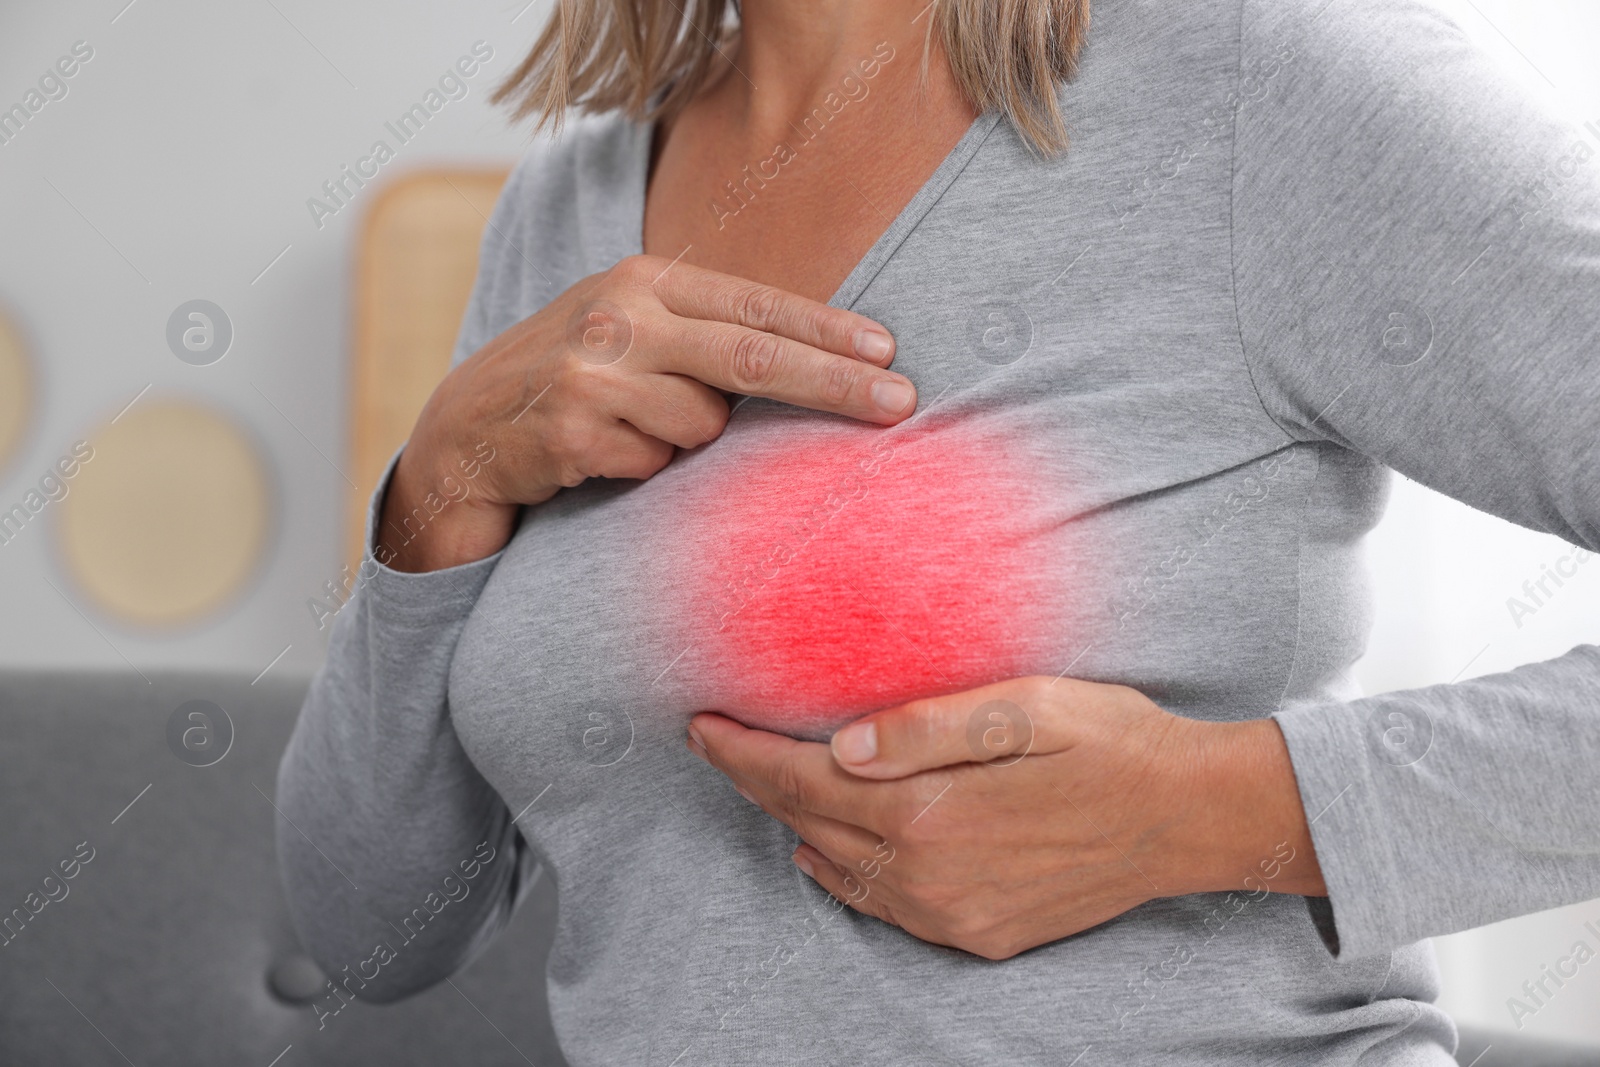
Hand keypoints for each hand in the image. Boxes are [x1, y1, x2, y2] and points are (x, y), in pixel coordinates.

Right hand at [380, 255, 915, 571]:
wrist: (460, 434)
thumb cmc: (569, 383)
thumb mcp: (631, 336)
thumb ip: (702, 337)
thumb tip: (817, 361)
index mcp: (642, 282)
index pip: (755, 303)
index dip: (827, 329)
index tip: (889, 352)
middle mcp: (618, 315)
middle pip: (751, 356)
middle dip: (834, 382)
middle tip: (901, 403)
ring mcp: (591, 373)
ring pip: (702, 424)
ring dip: (688, 443)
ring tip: (633, 433)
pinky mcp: (571, 433)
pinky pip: (655, 465)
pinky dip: (643, 471)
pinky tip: (597, 457)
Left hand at [688, 675, 1324, 959]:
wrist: (1190, 818)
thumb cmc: (1111, 742)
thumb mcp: (1026, 706)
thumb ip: (927, 726)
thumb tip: (840, 746)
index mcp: (931, 810)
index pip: (800, 781)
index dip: (742, 753)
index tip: (701, 724)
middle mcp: (930, 874)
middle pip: (808, 825)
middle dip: (758, 781)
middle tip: (724, 741)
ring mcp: (953, 914)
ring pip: (839, 871)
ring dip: (796, 824)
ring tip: (769, 780)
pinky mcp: (979, 934)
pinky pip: (884, 908)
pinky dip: (843, 875)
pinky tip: (832, 849)